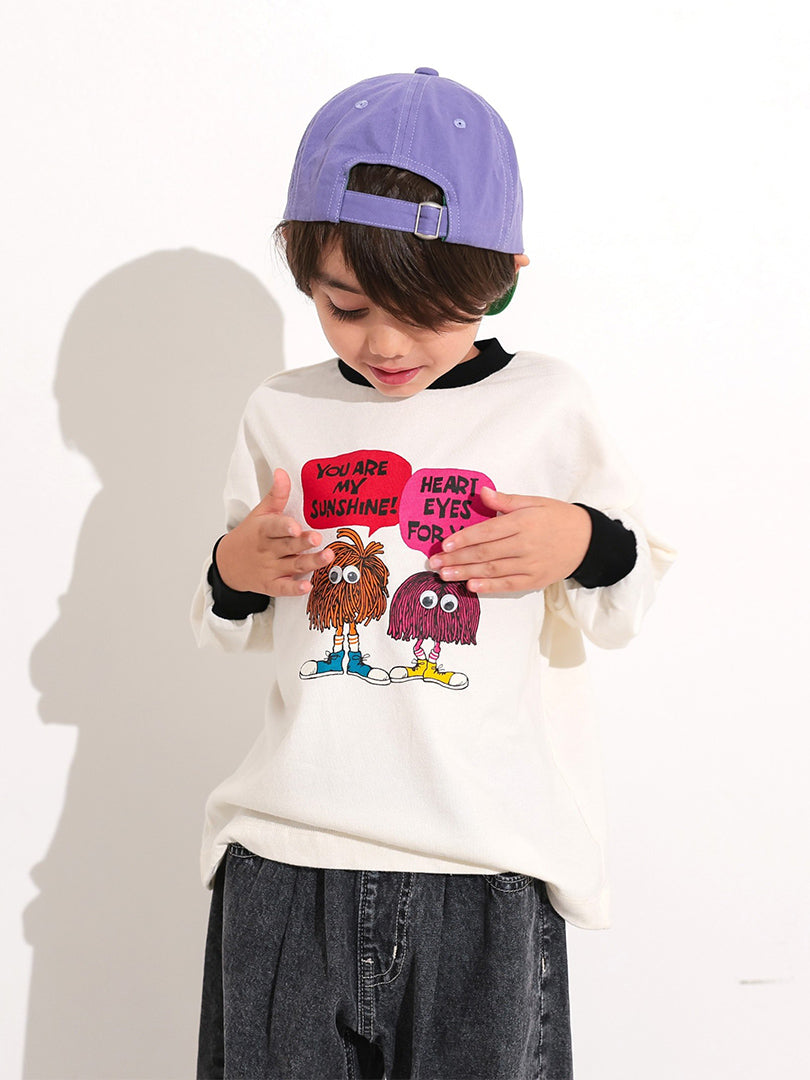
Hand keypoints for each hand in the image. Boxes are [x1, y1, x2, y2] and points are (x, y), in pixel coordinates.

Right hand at [215, 468, 333, 596]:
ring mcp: (269, 569)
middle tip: (318, 538)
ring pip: (293, 566)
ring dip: (310, 562)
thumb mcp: (260, 513)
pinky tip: (308, 586)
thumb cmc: (250, 535)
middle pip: (288, 546)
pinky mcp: (271, 585)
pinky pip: (284, 588)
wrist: (228, 564)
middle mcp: (267, 550)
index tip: (296, 526)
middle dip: (303, 543)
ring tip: (327, 556)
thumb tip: (282, 471)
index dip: (285, 526)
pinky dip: (295, 588)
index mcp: (263, 530)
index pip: (274, 527)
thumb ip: (276, 495)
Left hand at [427, 488, 591, 593]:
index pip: (486, 531)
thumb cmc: (558, 517)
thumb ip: (505, 501)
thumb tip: (481, 493)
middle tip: (435, 563)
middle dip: (456, 559)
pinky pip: (508, 585)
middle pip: (484, 553)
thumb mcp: (534, 502)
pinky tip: (471, 587)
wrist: (588, 540)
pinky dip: (489, 587)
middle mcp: (525, 545)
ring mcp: (530, 565)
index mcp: (523, 522)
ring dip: (465, 574)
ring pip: (492, 570)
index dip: (463, 538)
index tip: (444, 544)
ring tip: (445, 575)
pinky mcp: (535, 580)